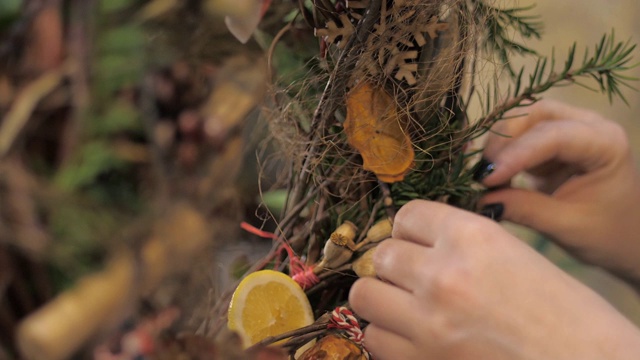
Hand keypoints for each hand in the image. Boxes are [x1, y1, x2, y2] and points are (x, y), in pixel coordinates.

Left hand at [349, 200, 639, 358]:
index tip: (417, 243)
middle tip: (414, 279)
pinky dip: (386, 337)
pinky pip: (374, 338)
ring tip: (405, 307)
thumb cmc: (560, 311)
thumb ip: (460, 243)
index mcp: (472, 236)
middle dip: (394, 266)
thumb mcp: (513, 254)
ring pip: (364, 294)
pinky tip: (412, 337)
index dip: (411, 231)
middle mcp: (443, 273)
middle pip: (381, 254)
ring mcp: (427, 320)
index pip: (407, 216)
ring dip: (382, 299)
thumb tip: (414, 240)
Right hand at [478, 100, 639, 284]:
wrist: (628, 239)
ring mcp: (572, 130)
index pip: (554, 136)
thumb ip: (524, 209)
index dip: (516, 154)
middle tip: (484, 174)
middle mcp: (590, 126)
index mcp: (606, 144)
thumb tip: (480, 200)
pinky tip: (495, 174)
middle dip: (505, 141)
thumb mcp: (566, 226)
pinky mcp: (555, 142)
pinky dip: (503, 151)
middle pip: (536, 115)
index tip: (486, 178)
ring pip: (524, 119)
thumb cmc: (608, 234)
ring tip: (489, 177)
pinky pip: (520, 135)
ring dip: (501, 145)